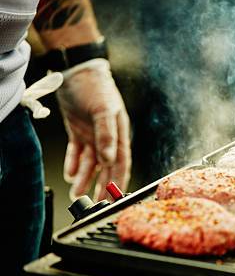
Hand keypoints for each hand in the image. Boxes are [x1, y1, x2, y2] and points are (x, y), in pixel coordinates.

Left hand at [57, 58, 130, 200]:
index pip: (121, 163)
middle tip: (95, 204)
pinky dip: (74, 164)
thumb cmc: (96, 87)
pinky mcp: (78, 131)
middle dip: (102, 186)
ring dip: (85, 178)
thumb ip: (107, 136)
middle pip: (107, 167)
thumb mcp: (104, 110)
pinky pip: (77, 152)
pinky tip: (71, 174)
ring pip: (91, 163)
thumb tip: (108, 160)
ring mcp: (93, 135)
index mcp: (119, 133)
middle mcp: (108, 137)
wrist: (76, 71)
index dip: (119, 181)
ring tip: (78, 194)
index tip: (115, 197)